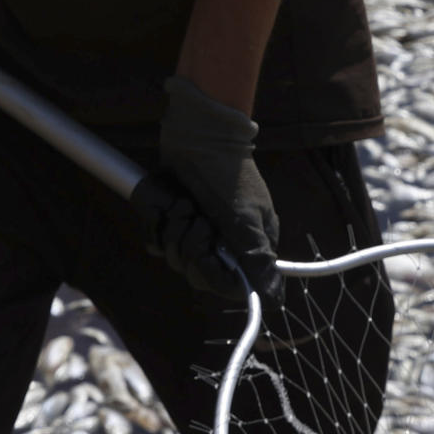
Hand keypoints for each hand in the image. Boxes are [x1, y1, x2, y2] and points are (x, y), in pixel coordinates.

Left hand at [133, 75, 281, 298]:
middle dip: (189, 247)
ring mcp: (199, 229)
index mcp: (251, 245)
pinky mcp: (177, 217)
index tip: (205, 252)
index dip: (212, 273)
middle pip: (198, 272)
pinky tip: (168, 206)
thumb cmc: (226, 175)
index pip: (230, 284)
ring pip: (176, 257)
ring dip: (174, 231)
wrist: (198, 133)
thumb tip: (274, 300)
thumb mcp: (244, 220)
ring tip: (183, 205)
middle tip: (196, 220)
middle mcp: (225, 241)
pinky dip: (159, 225)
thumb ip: (256, 261)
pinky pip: (160, 240)